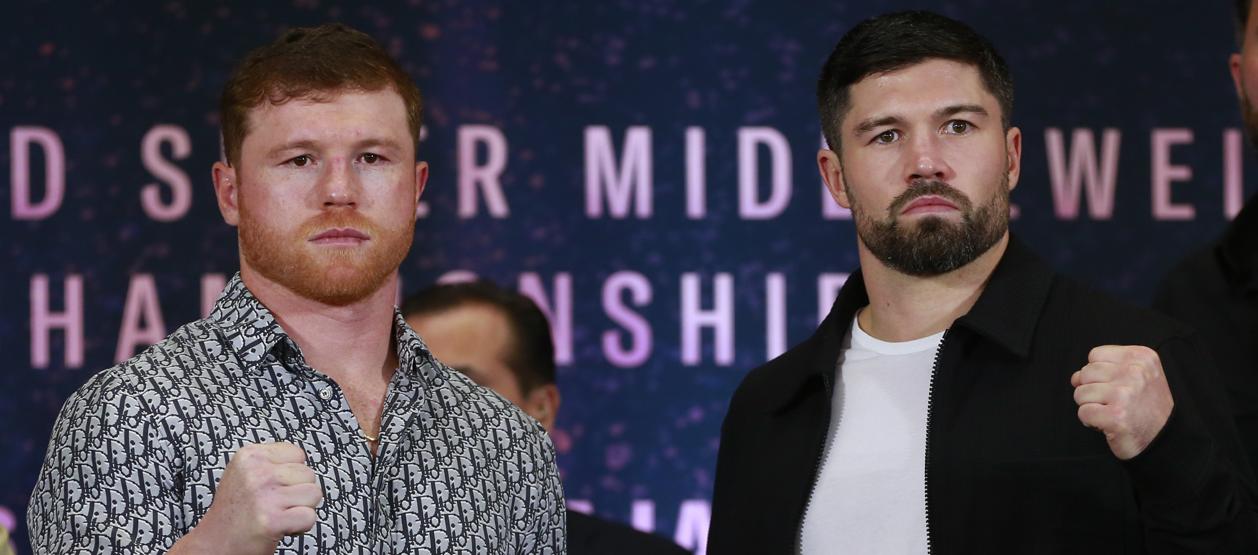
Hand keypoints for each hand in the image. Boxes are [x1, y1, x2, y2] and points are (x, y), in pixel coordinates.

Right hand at [170, 442, 321, 553]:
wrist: (214, 545)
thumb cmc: (234, 513)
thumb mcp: (244, 474)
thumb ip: (271, 463)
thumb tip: (301, 463)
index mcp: (249, 456)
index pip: (297, 454)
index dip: (292, 474)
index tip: (276, 488)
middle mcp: (256, 472)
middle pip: (308, 474)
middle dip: (298, 493)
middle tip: (275, 505)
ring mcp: (264, 495)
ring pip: (313, 494)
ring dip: (301, 509)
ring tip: (278, 514)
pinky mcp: (271, 519)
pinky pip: (309, 517)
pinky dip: (300, 527)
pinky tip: (281, 527)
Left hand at [1071, 345, 1174, 459]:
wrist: (1166, 439)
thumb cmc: (1147, 408)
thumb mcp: (1137, 377)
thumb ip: (1106, 369)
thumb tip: (1075, 377)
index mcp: (1141, 358)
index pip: (1096, 355)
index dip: (1099, 373)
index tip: (1115, 386)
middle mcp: (1135, 373)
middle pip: (1085, 373)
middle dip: (1092, 390)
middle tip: (1113, 402)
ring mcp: (1125, 394)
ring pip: (1081, 393)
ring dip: (1091, 406)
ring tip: (1111, 412)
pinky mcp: (1115, 416)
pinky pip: (1083, 412)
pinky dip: (1090, 421)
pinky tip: (1108, 424)